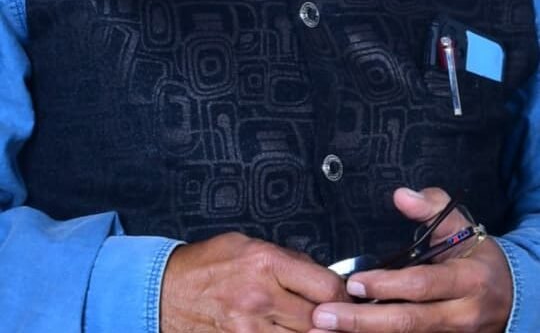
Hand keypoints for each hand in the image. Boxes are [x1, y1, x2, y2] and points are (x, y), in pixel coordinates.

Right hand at [161, 232, 349, 331]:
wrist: (166, 289)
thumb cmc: (207, 264)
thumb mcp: (248, 244)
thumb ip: (286, 259)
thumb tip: (318, 274)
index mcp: (266, 263)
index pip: (326, 285)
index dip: (343, 295)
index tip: (346, 298)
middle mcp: (261, 297)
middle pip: (321, 318)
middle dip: (334, 319)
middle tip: (338, 316)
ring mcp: (250, 327)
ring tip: (316, 325)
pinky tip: (291, 330)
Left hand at [310, 188, 512, 332]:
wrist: (511, 296)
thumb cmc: (475, 256)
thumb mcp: (461, 226)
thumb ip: (432, 207)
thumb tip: (400, 195)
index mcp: (466, 280)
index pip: (421, 284)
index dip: (386, 286)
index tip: (353, 283)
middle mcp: (460, 315)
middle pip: (407, 322)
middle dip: (362, 321)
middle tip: (324, 316)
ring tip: (324, 331)